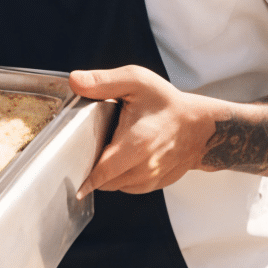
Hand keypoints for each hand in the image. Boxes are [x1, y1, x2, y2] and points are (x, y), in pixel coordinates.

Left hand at [68, 65, 216, 197]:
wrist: (200, 126)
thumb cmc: (167, 103)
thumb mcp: (136, 81)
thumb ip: (103, 81)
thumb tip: (75, 81)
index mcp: (136, 143)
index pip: (100, 172)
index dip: (81, 174)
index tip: (67, 168)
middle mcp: (144, 167)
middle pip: (103, 182)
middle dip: (89, 169)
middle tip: (83, 149)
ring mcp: (151, 179)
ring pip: (114, 186)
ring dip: (104, 174)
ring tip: (104, 150)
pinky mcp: (155, 184)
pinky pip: (128, 187)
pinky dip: (119, 177)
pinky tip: (120, 157)